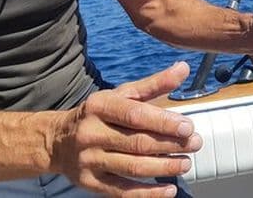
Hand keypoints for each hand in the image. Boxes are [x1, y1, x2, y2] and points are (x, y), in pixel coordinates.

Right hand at [51, 62, 199, 196]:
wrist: (57, 141)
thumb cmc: (98, 115)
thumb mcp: (121, 94)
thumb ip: (153, 84)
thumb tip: (184, 68)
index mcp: (99, 106)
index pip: (135, 115)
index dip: (163, 122)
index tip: (188, 126)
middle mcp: (91, 133)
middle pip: (137, 142)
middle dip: (171, 144)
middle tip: (195, 143)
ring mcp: (89, 160)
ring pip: (132, 167)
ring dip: (164, 168)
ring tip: (185, 163)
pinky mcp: (90, 183)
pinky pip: (122, 192)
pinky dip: (148, 194)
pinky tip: (169, 190)